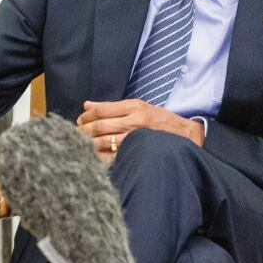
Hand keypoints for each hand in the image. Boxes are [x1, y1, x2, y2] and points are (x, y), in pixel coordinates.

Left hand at [76, 99, 203, 159]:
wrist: (187, 135)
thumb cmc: (160, 120)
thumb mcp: (139, 106)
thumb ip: (111, 106)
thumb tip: (87, 105)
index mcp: (134, 107)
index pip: (101, 110)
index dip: (86, 116)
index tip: (79, 120)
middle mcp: (134, 122)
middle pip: (99, 126)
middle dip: (83, 130)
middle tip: (74, 133)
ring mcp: (136, 139)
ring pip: (103, 141)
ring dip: (87, 143)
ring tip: (79, 144)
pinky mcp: (138, 153)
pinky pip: (112, 157)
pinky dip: (98, 156)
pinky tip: (91, 156)